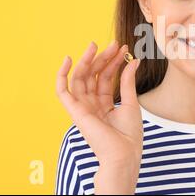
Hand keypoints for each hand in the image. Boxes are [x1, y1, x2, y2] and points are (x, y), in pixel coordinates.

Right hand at [56, 41, 142, 193]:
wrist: (124, 153)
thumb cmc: (129, 134)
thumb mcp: (130, 103)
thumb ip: (127, 81)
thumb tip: (133, 61)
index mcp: (103, 103)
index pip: (105, 77)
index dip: (113, 62)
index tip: (123, 48)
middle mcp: (91, 104)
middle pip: (93, 75)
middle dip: (102, 58)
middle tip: (113, 43)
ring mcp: (82, 107)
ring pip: (80, 78)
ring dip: (86, 61)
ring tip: (95, 45)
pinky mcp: (75, 111)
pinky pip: (63, 92)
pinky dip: (62, 75)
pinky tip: (68, 59)